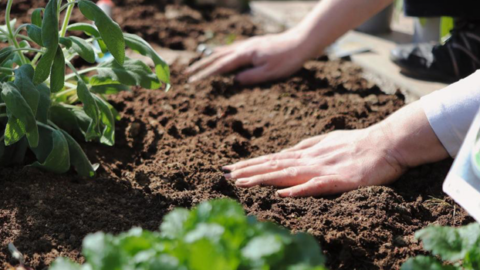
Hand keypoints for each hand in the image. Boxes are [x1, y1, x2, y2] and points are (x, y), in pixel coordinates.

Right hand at [185, 32, 314, 84]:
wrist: (301, 42)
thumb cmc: (287, 59)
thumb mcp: (270, 73)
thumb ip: (250, 77)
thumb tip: (234, 81)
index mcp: (245, 55)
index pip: (220, 67)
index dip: (206, 74)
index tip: (193, 81)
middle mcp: (244, 47)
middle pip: (217, 57)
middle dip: (201, 66)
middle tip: (187, 73)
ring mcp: (248, 44)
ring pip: (223, 51)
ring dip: (209, 59)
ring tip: (198, 64)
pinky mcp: (253, 44)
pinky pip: (231, 48)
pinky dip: (221, 52)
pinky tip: (218, 53)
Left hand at [223, 125, 407, 196]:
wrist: (389, 142)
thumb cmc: (359, 142)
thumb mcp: (328, 141)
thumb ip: (307, 146)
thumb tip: (287, 151)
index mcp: (308, 152)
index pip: (274, 159)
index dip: (252, 164)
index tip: (231, 168)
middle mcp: (311, 159)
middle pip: (275, 165)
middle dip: (249, 171)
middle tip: (225, 175)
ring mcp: (325, 169)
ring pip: (288, 174)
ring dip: (264, 178)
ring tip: (242, 182)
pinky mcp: (341, 180)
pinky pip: (317, 185)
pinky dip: (299, 190)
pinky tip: (282, 193)